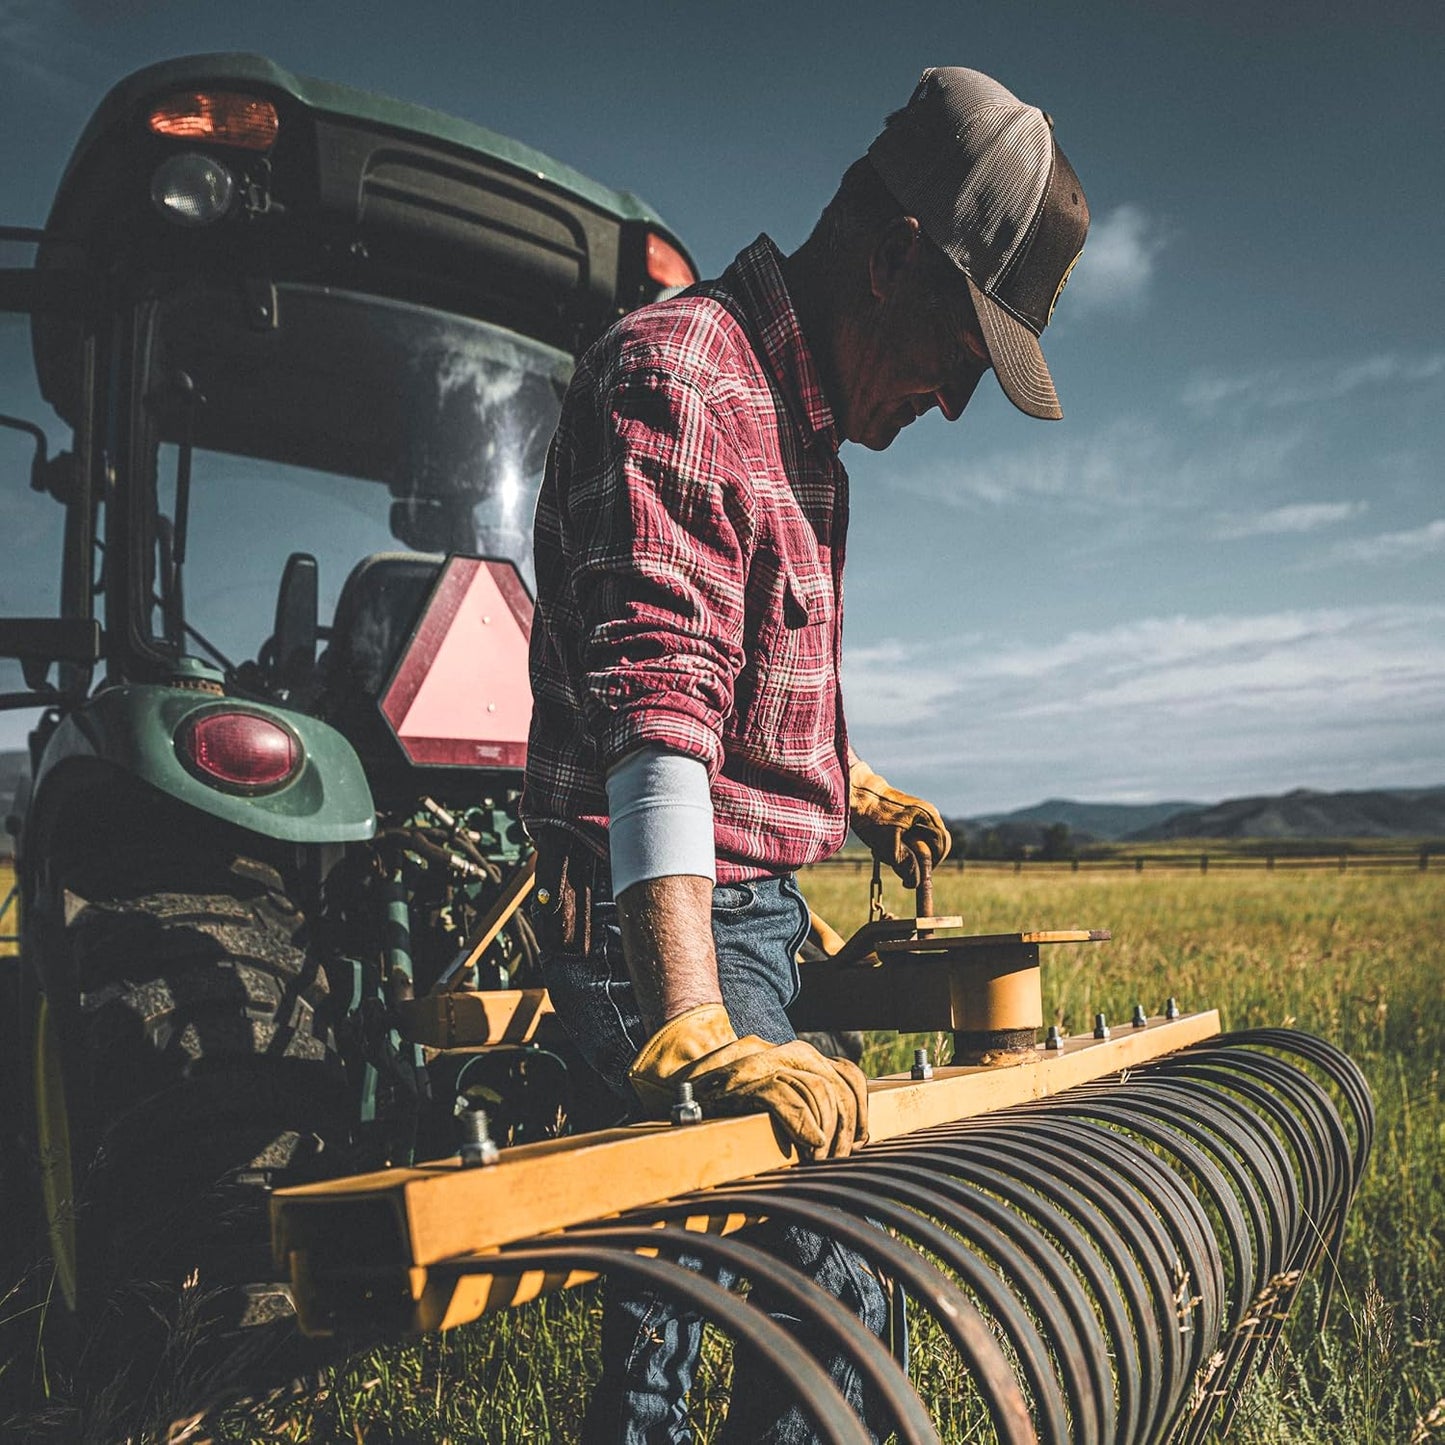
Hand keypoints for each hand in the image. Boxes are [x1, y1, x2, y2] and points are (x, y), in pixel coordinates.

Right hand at [628, 1003, 868, 1158]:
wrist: (668, 1088)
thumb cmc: (722, 1110)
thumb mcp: (769, 1102)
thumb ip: (804, 1105)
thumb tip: (850, 1137)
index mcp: (790, 1056)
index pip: (847, 1073)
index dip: (861, 1109)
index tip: (860, 1140)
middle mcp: (778, 1052)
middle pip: (838, 1084)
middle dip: (847, 1126)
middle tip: (837, 1158)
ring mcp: (758, 1063)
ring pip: (819, 1090)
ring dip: (827, 1132)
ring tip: (818, 1159)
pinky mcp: (740, 1081)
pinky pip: (786, 1095)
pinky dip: (805, 1123)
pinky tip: (810, 1144)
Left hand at [848, 758, 950, 888]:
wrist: (854, 794)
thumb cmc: (872, 818)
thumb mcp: (888, 846)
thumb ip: (905, 865)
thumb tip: (915, 883)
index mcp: (929, 816)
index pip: (942, 847)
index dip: (930, 865)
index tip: (916, 877)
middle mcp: (927, 812)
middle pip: (932, 845)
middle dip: (916, 859)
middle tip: (899, 867)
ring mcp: (917, 812)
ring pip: (919, 841)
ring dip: (905, 852)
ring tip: (883, 852)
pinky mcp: (905, 814)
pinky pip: (909, 835)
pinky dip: (898, 844)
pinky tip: (880, 844)